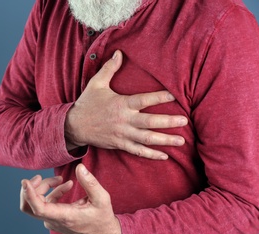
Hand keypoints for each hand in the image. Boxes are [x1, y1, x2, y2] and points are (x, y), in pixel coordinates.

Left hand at [20, 164, 120, 233]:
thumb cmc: (103, 217)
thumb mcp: (102, 198)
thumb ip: (90, 182)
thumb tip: (79, 167)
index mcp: (64, 216)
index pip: (39, 208)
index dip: (29, 195)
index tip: (25, 181)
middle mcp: (54, 221)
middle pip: (30, 206)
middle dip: (33, 188)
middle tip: (40, 176)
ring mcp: (53, 221)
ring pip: (36, 204)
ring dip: (44, 188)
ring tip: (60, 179)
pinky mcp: (54, 219)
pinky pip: (45, 204)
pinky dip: (52, 192)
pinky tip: (65, 185)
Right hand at [65, 50, 187, 159]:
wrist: (74, 126)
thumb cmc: (87, 104)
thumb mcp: (96, 84)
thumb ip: (109, 69)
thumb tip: (119, 52)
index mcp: (121, 104)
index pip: (143, 100)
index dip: (159, 98)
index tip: (174, 96)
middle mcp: (124, 120)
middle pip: (150, 122)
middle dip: (168, 122)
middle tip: (184, 121)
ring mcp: (122, 134)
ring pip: (147, 139)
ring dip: (165, 140)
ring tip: (181, 140)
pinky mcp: (120, 144)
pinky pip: (138, 151)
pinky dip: (151, 155)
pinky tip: (164, 156)